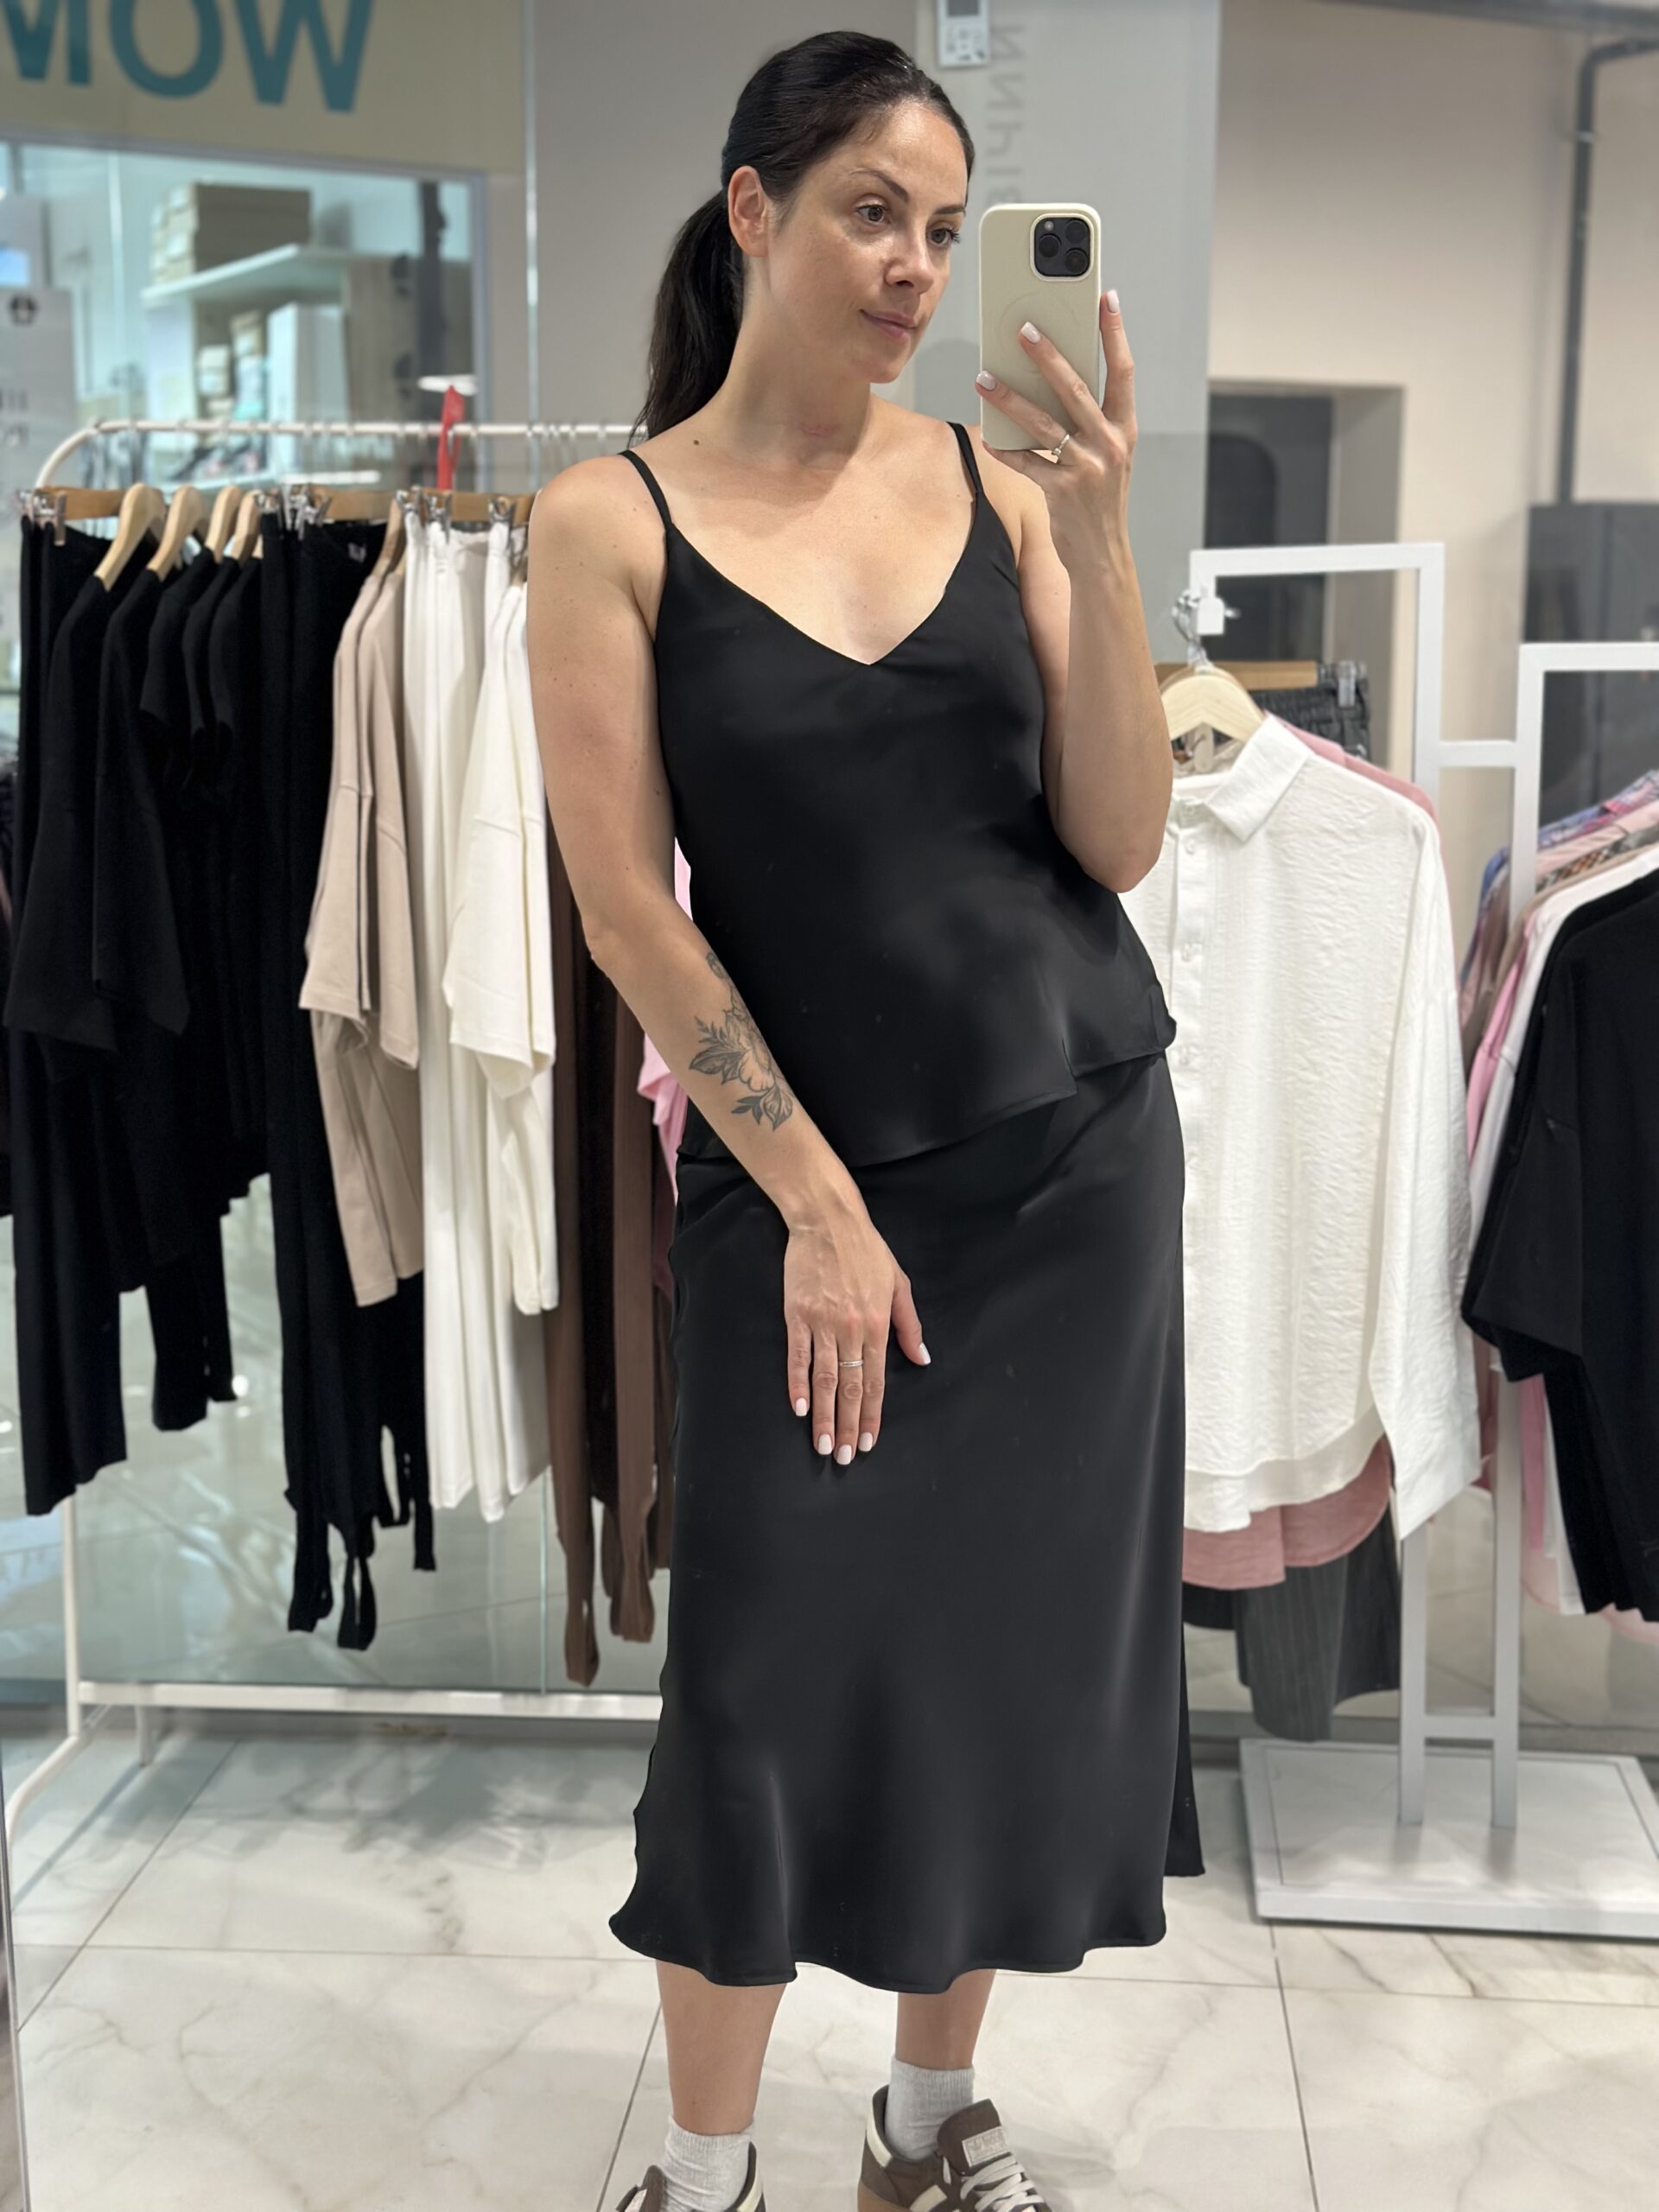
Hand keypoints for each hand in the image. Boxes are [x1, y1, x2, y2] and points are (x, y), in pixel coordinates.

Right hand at [783, 1199, 927, 1463]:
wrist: (828, 1220)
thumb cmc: (867, 1249)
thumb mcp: (898, 1284)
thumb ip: (909, 1325)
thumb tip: (922, 1358)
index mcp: (877, 1324)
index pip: (876, 1381)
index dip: (871, 1414)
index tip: (867, 1441)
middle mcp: (851, 1329)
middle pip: (850, 1387)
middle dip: (846, 1425)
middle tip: (842, 1456)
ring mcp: (822, 1323)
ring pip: (824, 1379)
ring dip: (823, 1415)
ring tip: (821, 1444)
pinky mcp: (797, 1314)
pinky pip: (797, 1356)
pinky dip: (797, 1384)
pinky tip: (799, 1408)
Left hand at [974, 288, 1134, 573]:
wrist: (1103, 555)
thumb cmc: (1099, 499)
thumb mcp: (1107, 456)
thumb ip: (1088, 421)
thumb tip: (1050, 382)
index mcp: (1124, 429)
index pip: (1123, 371)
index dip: (1115, 333)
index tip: (1105, 299)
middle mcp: (1109, 444)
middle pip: (1076, 388)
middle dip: (1048, 355)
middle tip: (1023, 328)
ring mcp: (1085, 468)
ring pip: (1042, 423)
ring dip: (1010, 398)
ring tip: (984, 378)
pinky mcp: (1060, 492)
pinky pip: (1025, 462)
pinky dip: (1003, 448)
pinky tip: (985, 434)